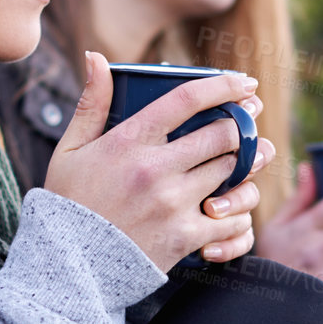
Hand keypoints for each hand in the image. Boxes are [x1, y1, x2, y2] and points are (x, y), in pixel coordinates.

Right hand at [44, 52, 275, 271]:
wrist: (68, 266)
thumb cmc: (69, 203)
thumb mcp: (70, 150)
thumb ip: (91, 104)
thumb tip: (96, 57)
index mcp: (129, 142)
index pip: (186, 100)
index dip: (223, 85)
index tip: (244, 82)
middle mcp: (156, 169)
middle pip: (222, 133)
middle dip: (243, 123)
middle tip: (251, 119)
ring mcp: (173, 203)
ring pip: (233, 172)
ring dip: (248, 162)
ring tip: (255, 156)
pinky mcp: (185, 236)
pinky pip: (232, 218)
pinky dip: (239, 211)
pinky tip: (235, 204)